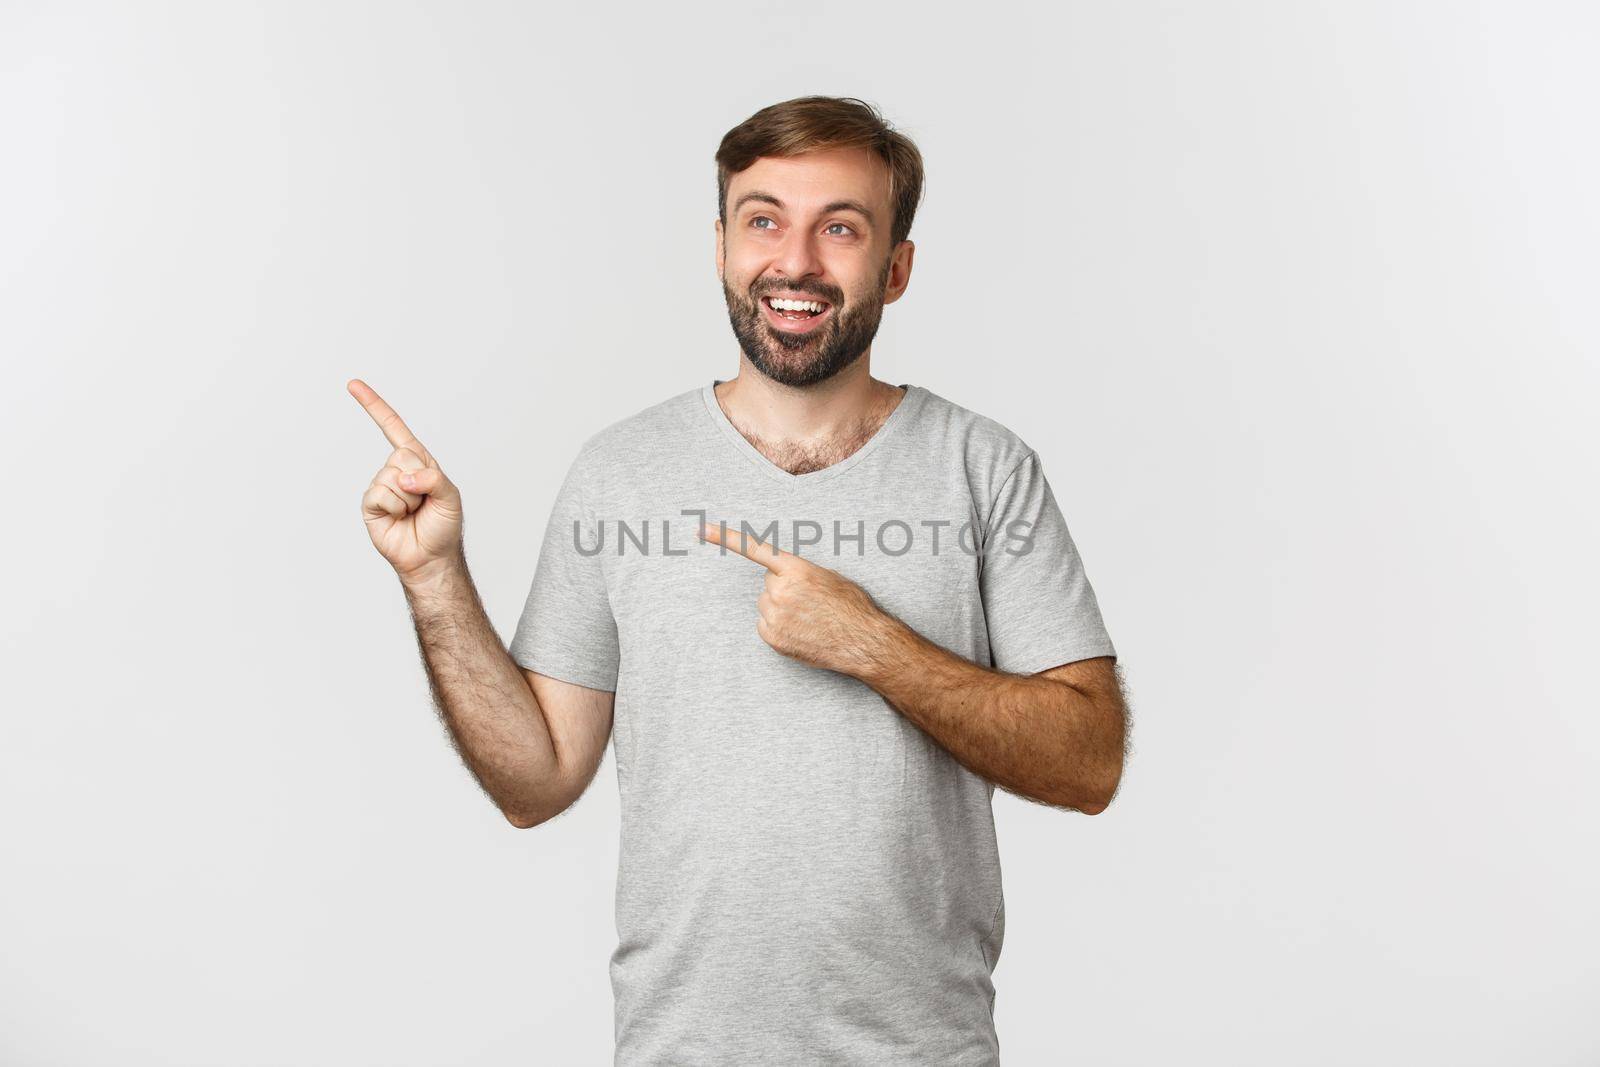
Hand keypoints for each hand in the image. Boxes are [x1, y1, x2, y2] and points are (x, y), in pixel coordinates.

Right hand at [349, 378, 463, 583]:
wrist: (430, 557)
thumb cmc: (442, 526)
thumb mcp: (450, 497)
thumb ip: (434, 479)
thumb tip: (405, 477)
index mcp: (417, 460)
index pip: (393, 427)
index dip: (374, 405)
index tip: (353, 385)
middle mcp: (396, 469)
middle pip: (401, 456)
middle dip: (418, 480)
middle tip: (423, 501)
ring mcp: (382, 486)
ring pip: (392, 478)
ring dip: (408, 499)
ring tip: (413, 512)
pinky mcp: (371, 504)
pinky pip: (380, 494)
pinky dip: (395, 508)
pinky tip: (399, 518)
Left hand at [698, 520, 898, 677]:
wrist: (863, 642)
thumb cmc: (851, 607)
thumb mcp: (829, 577)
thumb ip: (800, 572)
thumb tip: (783, 579)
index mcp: (796, 569)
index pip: (755, 549)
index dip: (726, 538)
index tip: (701, 528)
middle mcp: (781, 591)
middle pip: (768, 582)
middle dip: (784, 588)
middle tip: (810, 600)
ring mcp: (775, 616)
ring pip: (766, 604)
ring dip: (781, 608)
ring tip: (809, 617)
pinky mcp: (773, 638)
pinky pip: (765, 624)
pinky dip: (779, 627)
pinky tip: (801, 630)